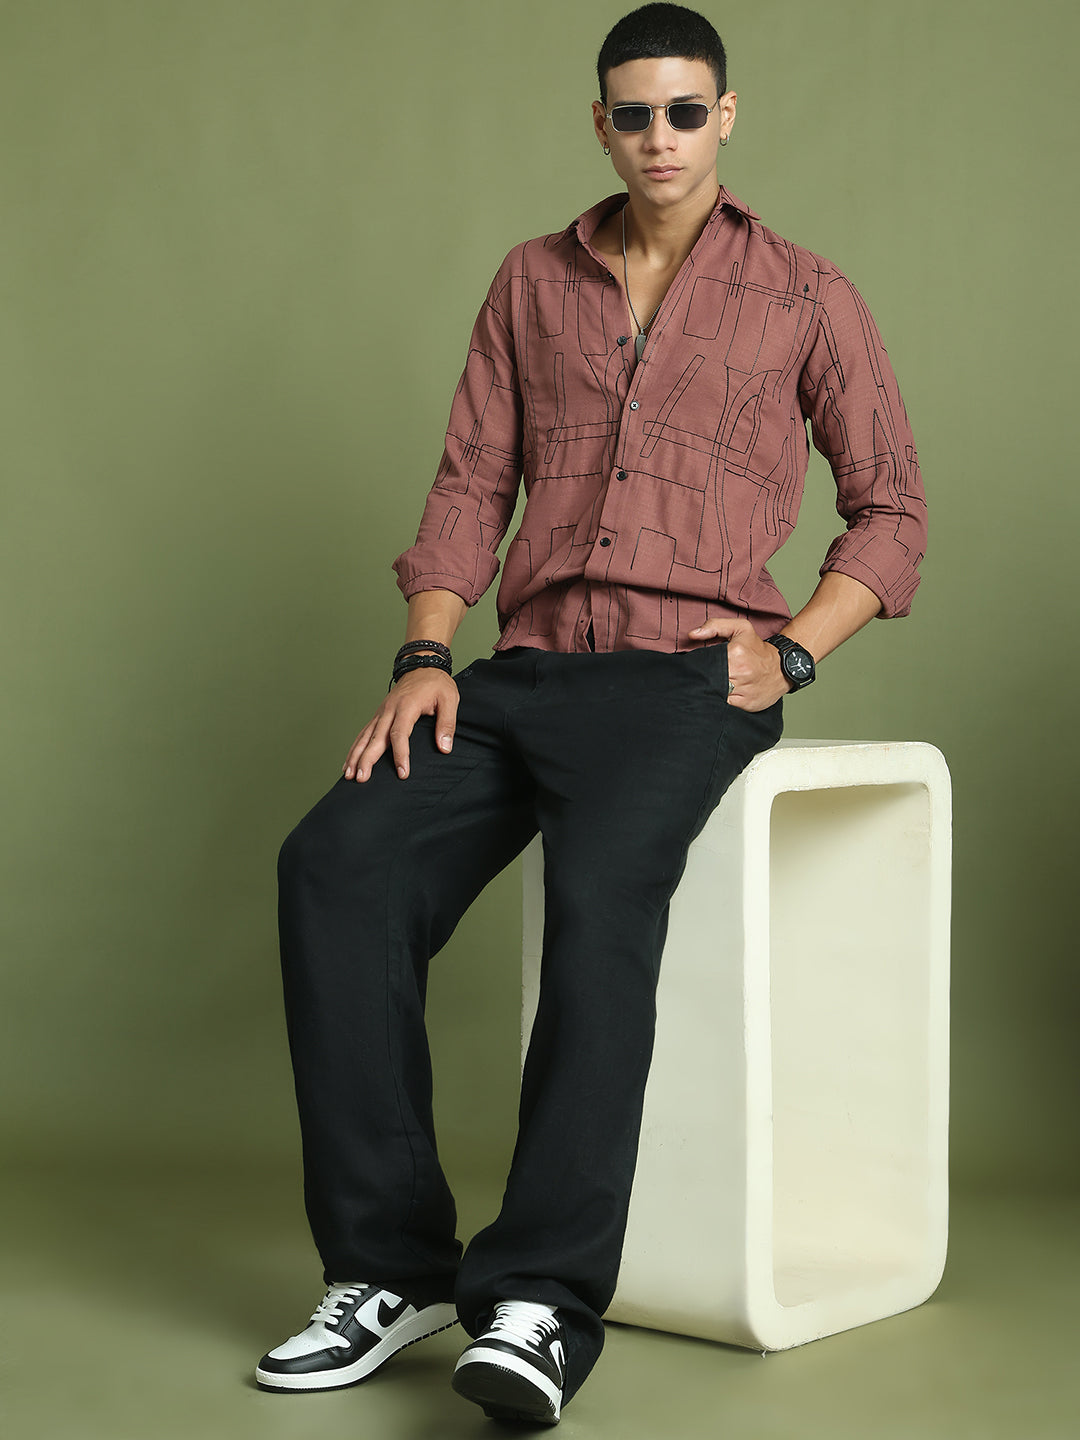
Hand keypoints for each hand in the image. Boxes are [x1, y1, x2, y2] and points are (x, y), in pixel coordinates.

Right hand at [343, 669, 458, 781]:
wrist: (422, 664)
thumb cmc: (436, 683)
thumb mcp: (449, 699)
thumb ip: (447, 724)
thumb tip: (444, 748)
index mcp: (407, 706)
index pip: (399, 733)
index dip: (400, 754)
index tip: (402, 773)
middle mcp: (389, 710)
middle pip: (375, 737)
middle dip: (367, 759)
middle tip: (362, 778)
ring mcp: (382, 712)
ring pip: (365, 736)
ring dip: (356, 756)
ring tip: (350, 775)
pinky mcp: (379, 715)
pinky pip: (364, 733)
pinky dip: (355, 748)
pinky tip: (349, 762)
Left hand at [687, 618, 790, 710]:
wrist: (782, 668)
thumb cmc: (757, 649)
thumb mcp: (741, 628)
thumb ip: (714, 626)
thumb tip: (692, 634)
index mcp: (735, 653)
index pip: (705, 662)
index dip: (698, 665)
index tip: (697, 666)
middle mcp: (740, 673)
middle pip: (709, 679)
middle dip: (703, 678)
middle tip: (702, 676)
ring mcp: (744, 690)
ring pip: (716, 694)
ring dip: (710, 691)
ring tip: (711, 685)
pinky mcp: (746, 704)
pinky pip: (725, 705)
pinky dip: (720, 700)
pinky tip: (722, 694)